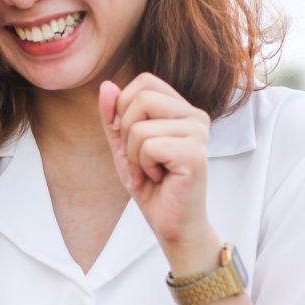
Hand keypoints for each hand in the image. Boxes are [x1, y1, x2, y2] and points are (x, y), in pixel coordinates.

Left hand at [98, 73, 217, 270]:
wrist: (170, 222)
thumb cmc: (150, 183)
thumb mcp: (123, 146)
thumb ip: (113, 116)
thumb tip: (106, 85)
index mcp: (181, 108)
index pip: (144, 82)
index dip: (124, 108)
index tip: (129, 139)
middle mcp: (195, 115)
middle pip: (141, 98)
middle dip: (126, 133)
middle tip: (139, 159)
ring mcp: (199, 133)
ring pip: (140, 127)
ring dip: (133, 156)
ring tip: (150, 171)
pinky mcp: (195, 154)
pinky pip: (149, 147)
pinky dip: (143, 167)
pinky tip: (159, 178)